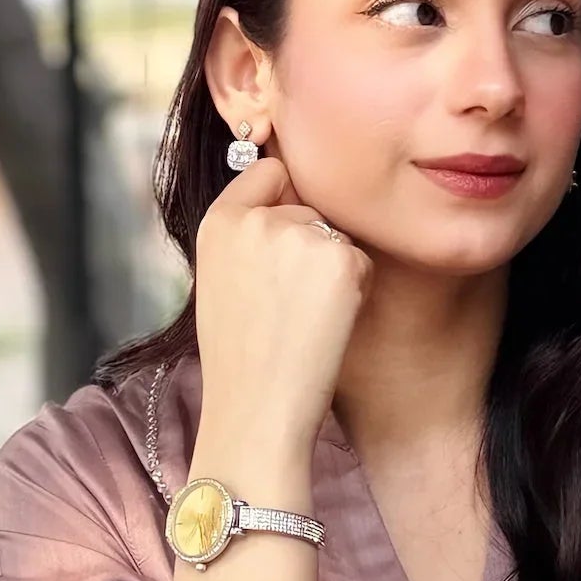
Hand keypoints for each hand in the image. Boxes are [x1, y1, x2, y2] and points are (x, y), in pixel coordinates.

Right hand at [193, 156, 371, 460]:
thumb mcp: (221, 277)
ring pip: (336, 234)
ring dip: (332, 267)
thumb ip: (247, 234)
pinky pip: (361, 260)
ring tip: (303, 317)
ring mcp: (300, 235)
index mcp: (219, 220)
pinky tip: (326, 324)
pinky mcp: (341, 258)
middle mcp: (257, 218)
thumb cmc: (239, 355)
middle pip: (308, 206)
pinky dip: (354, 289)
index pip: (268, 171)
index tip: (280, 244)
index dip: (282, 203)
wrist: (257, 410)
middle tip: (287, 302)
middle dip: (309, 242)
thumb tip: (289, 196)